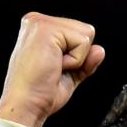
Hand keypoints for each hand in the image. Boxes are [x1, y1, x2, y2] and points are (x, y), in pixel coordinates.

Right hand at [0, 12, 104, 126]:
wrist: (26, 105)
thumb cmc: (41, 94)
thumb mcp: (70, 75)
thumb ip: (85, 61)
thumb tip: (100, 50)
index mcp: (40, 29)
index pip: (80, 34)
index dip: (78, 58)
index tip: (56, 70)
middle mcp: (37, 21)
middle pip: (86, 31)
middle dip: (79, 57)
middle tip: (54, 70)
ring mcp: (40, 23)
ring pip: (86, 35)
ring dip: (76, 59)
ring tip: (53, 67)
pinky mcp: (46, 29)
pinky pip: (83, 43)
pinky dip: (75, 61)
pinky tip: (54, 66)